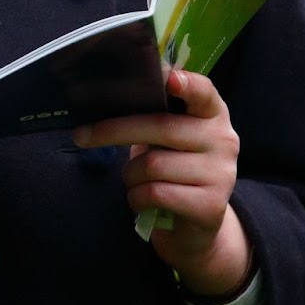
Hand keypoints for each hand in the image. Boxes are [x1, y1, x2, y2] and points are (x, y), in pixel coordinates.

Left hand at [73, 68, 251, 295]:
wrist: (197, 226)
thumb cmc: (174, 169)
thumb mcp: (168, 138)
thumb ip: (154, 116)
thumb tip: (108, 99)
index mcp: (212, 115)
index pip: (204, 92)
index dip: (187, 84)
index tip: (168, 78)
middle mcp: (223, 140)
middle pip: (161, 127)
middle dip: (114, 131)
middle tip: (81, 136)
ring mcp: (221, 174)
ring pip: (152, 165)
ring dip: (129, 175)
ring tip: (133, 180)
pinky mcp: (210, 205)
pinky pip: (155, 194)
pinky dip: (136, 198)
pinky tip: (141, 200)